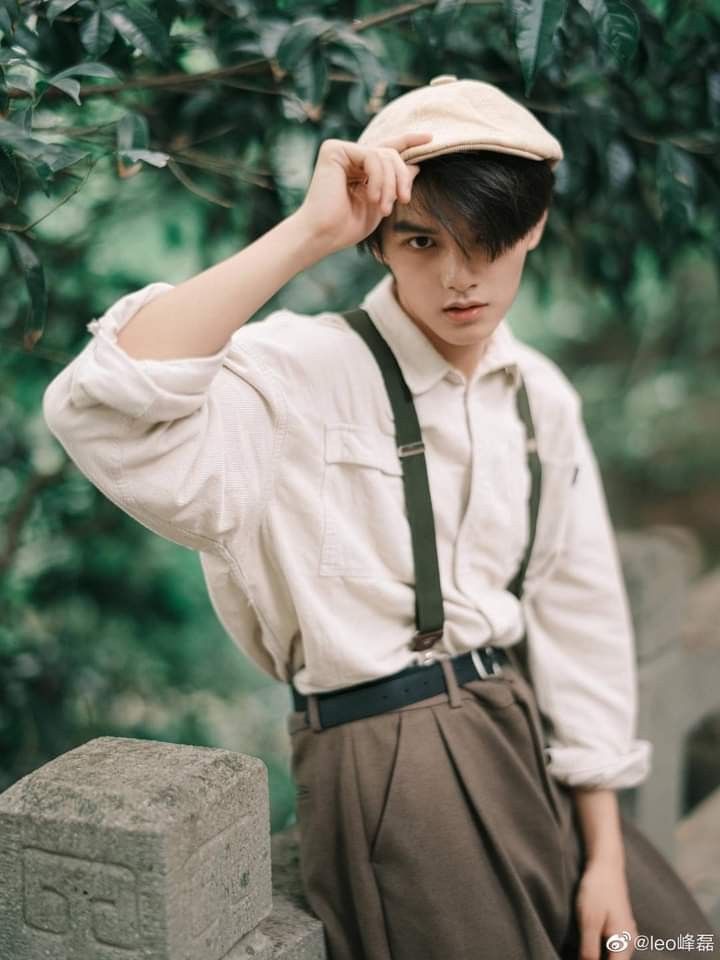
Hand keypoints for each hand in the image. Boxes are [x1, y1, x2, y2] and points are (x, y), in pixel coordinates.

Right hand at [293, 133, 432, 254]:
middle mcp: (350, 155)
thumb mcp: (382, 202)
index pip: (387, 149)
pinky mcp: (334, 149)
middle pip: (391, 153)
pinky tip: (371, 197)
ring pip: (384, 155)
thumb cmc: (347, 226)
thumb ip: (396, 183)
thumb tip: (416, 164)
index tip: (430, 138)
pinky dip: (378, 178)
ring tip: (384, 207)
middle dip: (402, 177)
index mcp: (360, 168)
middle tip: (404, 200)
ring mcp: (341, 151)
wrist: (323, 235)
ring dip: (390, 183)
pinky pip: (371, 156)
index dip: (409, 141)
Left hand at [575, 859, 636, 958]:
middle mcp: (630, 943)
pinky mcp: (621, 928)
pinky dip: (602, 950)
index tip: (581, 958)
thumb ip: (589, 950)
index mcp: (624, 944)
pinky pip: (614, 948)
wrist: (606, 864)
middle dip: (596, 959)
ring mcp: (627, 935)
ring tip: (583, 948)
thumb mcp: (588, 921)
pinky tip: (589, 944)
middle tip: (579, 951)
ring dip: (599, 955)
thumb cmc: (597, 890)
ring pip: (614, 956)